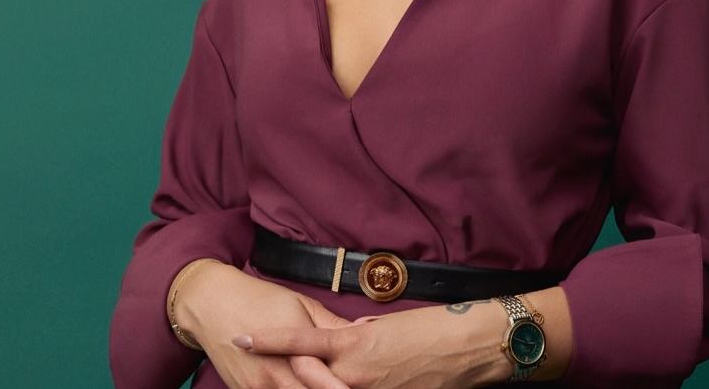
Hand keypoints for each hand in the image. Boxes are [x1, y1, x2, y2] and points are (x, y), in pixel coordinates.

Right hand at [171, 260, 352, 388]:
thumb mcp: (301, 305)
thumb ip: (331, 326)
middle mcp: (275, 372)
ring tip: (325, 386)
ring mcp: (257, 387)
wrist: (213, 304)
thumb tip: (362, 332)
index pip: (322, 380)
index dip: (339, 388)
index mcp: (294, 347)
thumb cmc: (260, 299)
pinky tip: (294, 385)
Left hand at [233, 299, 512, 388]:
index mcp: (352, 342)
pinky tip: (326, 382)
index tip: (241, 338)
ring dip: (309, 383)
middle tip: (247, 361)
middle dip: (281, 375)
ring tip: (313, 371)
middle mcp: (353, 372)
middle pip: (305, 376)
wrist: (467, 345)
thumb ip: (363, 335)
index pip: (300, 340)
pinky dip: (331, 386)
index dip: (269, 340)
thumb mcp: (389, 325)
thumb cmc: (432, 327)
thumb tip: (349, 337)